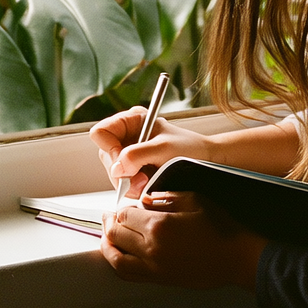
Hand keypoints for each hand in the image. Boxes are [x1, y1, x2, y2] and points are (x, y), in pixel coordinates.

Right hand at [89, 106, 217, 193]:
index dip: (109, 150)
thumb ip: (137, 156)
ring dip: (129, 183)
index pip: (101, 133)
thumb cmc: (190, 148)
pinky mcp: (134, 170)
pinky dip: (133, 188)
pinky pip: (123, 183)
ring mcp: (129, 153)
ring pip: (113, 172)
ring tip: (149, 182)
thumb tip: (116, 168)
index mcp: (131, 120)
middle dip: (122, 172)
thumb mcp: (164, 149)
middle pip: (106, 156)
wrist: (206, 161)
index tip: (124, 164)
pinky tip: (148, 185)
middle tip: (141, 179)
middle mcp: (127, 135)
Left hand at [101, 192, 265, 289]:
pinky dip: (118, 264)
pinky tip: (119, 256)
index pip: (124, 215)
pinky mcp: (160, 278)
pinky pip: (129, 274)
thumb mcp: (194, 199)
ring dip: (108, 246)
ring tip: (107, 237)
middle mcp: (151, 248)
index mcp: (158, 225)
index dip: (119, 209)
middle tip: (108, 217)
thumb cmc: (220, 227)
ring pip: (117, 258)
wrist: (236, 256)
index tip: (121, 205)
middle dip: (109, 224)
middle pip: (116, 235)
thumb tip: (146, 200)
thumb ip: (165, 197)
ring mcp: (154, 267)